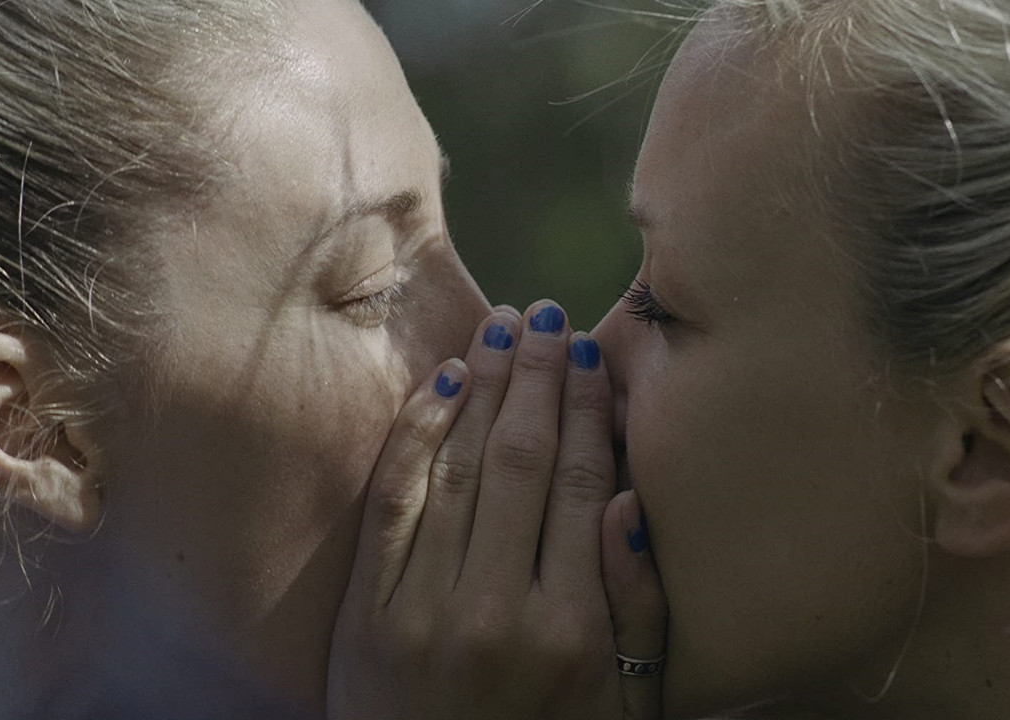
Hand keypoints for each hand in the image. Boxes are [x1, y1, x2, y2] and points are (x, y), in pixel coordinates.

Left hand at [328, 301, 666, 719]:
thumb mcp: (629, 705)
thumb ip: (640, 609)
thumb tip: (626, 503)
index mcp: (575, 627)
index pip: (582, 486)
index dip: (587, 410)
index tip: (589, 355)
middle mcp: (500, 610)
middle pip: (525, 462)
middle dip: (538, 378)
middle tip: (546, 314)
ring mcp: (426, 610)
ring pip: (462, 469)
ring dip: (482, 389)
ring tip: (500, 330)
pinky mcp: (369, 617)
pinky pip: (393, 505)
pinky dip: (416, 439)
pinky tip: (438, 386)